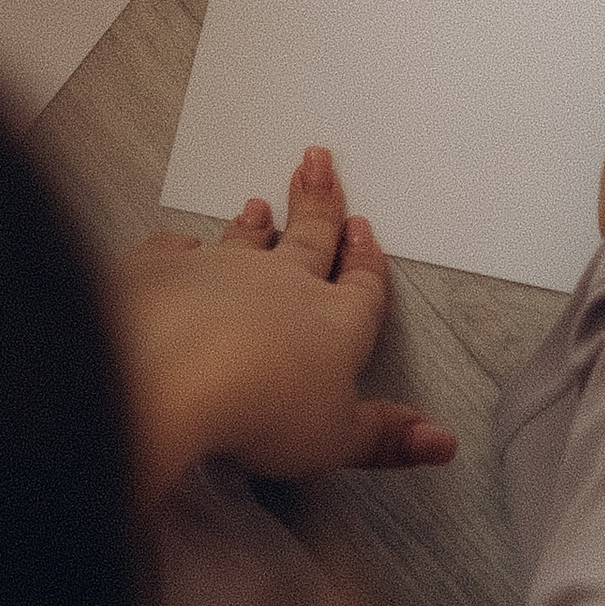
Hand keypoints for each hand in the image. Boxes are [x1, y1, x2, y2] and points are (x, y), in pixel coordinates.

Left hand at [116, 148, 455, 495]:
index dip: (365, 261)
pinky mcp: (164, 271)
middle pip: (308, 237)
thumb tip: (440, 443)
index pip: (360, 288)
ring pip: (244, 240)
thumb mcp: (336, 441)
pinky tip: (180, 244)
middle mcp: (281, 284)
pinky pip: (174, 251)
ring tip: (258, 204)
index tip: (363, 231)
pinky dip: (179, 247)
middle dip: (318, 202)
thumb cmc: (260, 409)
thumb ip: (385, 438)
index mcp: (334, 323)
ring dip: (255, 223)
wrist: (174, 376)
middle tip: (318, 163)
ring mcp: (220, 270)